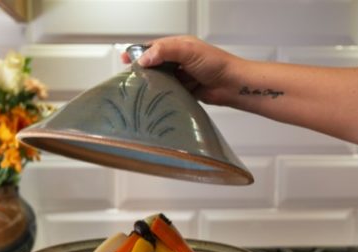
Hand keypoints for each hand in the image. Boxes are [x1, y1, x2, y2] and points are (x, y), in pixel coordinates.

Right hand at [122, 36, 242, 106]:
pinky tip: (155, 99)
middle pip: (154, 65)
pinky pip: (167, 93)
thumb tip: (144, 58)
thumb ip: (165, 51)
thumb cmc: (216, 64)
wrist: (232, 85)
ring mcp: (181, 76)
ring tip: (139, 90)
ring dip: (152, 84)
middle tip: (130, 79)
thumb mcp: (188, 50)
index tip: (125, 60)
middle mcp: (178, 61)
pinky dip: (161, 95)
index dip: (138, 53)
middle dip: (142, 70)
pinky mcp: (184, 91)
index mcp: (178, 46)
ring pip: (159, 80)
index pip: (152, 47)